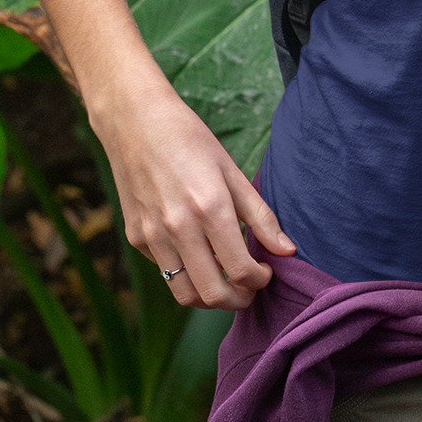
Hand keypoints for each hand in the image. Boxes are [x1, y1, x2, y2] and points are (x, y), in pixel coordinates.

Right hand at [94, 78, 295, 310]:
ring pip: (184, 294)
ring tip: (226, 281)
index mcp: (209, 208)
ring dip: (210, 297)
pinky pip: (165, 271)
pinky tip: (198, 254)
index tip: (266, 271)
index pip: (240, 270)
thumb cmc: (189, 140)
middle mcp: (177, 227)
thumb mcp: (232, 172)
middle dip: (239, 300)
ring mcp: (152, 236)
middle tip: (250, 288)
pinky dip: (185, 275)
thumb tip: (287, 251)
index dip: (260, 280)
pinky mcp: (135, 237)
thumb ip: (261, 217)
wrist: (134, 121)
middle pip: (213, 294)